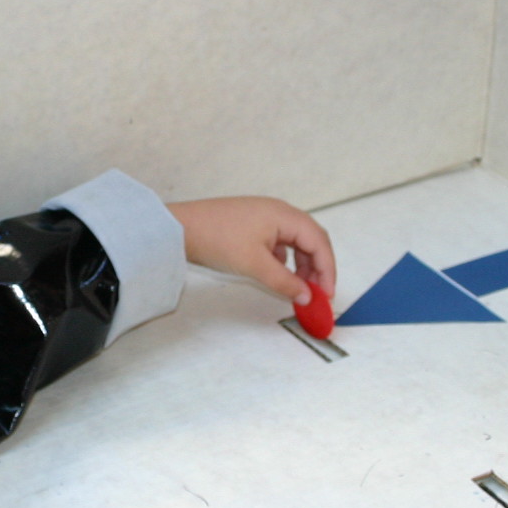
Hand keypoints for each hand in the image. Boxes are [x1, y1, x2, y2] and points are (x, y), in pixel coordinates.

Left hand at [168, 197, 335, 306]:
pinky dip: (284, 260)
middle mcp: (279, 211)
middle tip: (317, 294)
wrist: (179, 228)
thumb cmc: (217, 239)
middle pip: (310, 239)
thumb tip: (306, 296)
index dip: (327, 269)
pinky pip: (279, 242)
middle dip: (318, 267)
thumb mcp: (255, 265)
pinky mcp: (252, 223)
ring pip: (295, 242)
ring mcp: (265, 216)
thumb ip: (285, 282)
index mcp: (285, 215)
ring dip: (301, 265)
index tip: (326, 295)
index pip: (319, 242)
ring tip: (298, 288)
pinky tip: (277, 274)